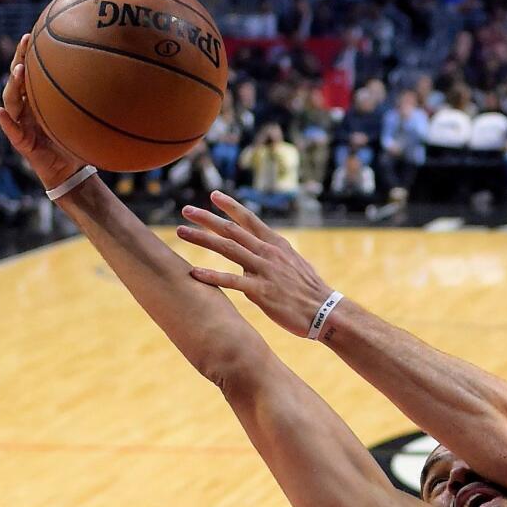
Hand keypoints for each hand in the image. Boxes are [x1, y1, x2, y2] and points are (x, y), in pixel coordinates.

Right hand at [0, 34, 82, 189]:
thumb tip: (126, 84)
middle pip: (19, 79)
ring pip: (12, 100)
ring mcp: (23, 124)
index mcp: (40, 101)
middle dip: (21, 58)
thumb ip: (97, 104)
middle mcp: (28, 109)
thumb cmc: (79, 143)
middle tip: (28, 41)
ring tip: (19, 70)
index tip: (38, 32)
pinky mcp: (22, 143)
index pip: (34, 72)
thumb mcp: (88, 121)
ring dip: (14, 84)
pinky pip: (12, 131)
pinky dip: (5, 121)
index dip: (33, 53)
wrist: (72, 172)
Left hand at [177, 190, 334, 337]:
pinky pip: (232, 281)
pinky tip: (194, 273)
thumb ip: (274, 255)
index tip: (213, 195)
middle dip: (207, 218)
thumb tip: (260, 251)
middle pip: (232, 230)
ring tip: (181, 232)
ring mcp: (265, 270)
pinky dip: (212, 276)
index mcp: (276, 244)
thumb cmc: (310, 290)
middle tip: (186, 210)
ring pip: (228, 249)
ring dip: (202, 239)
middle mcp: (268, 252)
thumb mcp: (294, 263)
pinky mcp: (262, 291)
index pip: (250, 219)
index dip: (231, 206)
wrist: (325, 311)